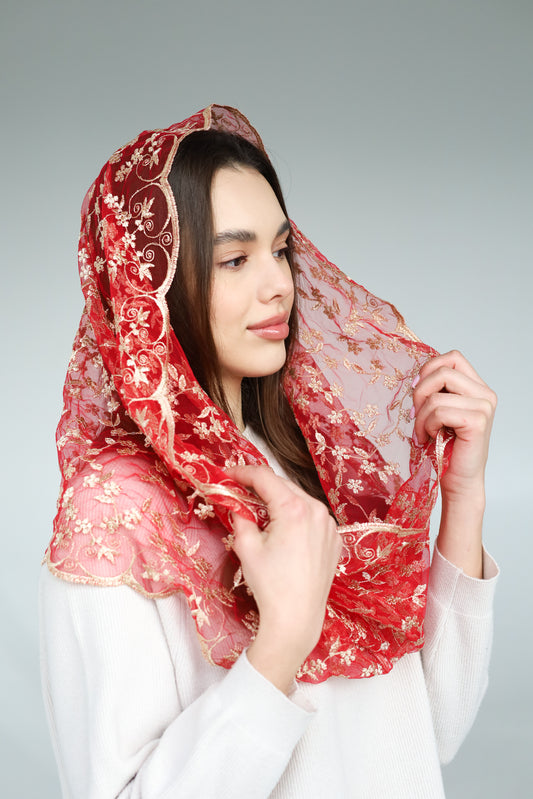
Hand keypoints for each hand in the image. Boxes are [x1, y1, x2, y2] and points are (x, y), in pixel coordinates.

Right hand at [226, 464, 340, 692]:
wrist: (297, 617)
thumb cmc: (271, 584)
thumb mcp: (247, 546)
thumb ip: (240, 516)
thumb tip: (235, 502)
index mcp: (294, 509)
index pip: (264, 477)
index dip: (242, 472)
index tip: (228, 474)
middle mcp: (317, 510)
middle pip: (283, 486)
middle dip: (260, 486)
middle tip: (240, 491)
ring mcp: (329, 525)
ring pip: (300, 500)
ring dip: (280, 501)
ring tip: (261, 512)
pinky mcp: (335, 539)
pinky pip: (313, 517)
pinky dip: (297, 516)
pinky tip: (284, 530)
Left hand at [412, 350, 496, 575]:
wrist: (458, 480)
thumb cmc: (445, 447)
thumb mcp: (437, 411)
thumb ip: (434, 390)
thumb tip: (416, 377)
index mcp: (477, 387)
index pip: (452, 358)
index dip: (429, 369)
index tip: (419, 394)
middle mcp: (485, 394)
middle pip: (442, 370)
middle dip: (420, 392)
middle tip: (417, 416)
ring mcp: (484, 407)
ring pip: (436, 395)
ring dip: (420, 416)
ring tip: (424, 432)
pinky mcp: (477, 421)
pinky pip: (439, 411)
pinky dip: (427, 426)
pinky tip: (431, 438)